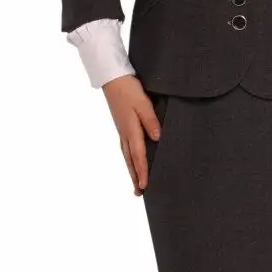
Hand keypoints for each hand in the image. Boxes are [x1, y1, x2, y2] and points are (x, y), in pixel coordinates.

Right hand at [101, 74, 160, 195]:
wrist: (113, 78)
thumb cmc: (129, 89)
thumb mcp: (143, 103)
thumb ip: (151, 120)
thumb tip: (157, 137)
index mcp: (131, 129)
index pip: (138, 155)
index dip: (142, 171)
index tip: (145, 186)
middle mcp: (125, 133)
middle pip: (131, 160)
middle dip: (135, 177)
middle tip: (139, 193)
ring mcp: (122, 131)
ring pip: (127, 156)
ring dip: (131, 170)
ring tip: (135, 184)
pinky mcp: (122, 126)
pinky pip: (125, 148)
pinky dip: (129, 159)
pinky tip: (131, 162)